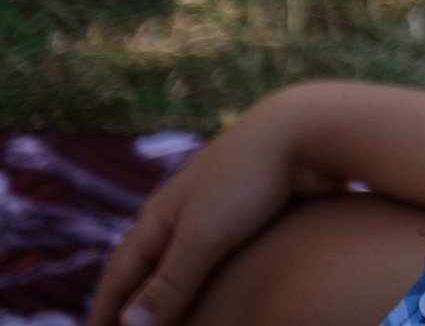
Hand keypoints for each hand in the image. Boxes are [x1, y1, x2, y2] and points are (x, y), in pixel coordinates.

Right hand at [88, 86, 338, 325]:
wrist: (308, 129)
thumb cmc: (250, 180)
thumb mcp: (204, 236)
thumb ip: (170, 283)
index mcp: (159, 217)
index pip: (120, 275)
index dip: (105, 310)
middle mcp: (182, 214)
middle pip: (147, 271)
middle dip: (134, 306)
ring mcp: (216, 212)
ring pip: (184, 265)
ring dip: (172, 296)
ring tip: (173, 324)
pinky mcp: (251, 214)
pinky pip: (218, 259)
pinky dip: (207, 285)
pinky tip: (218, 296)